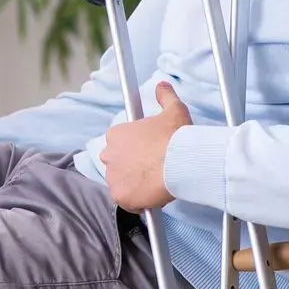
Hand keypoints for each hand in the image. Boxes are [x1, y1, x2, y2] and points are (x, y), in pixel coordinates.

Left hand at [101, 82, 192, 212]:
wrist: (180, 161)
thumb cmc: (175, 136)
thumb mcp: (173, 110)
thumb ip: (165, 97)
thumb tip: (162, 86)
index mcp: (116, 135)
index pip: (120, 146)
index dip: (136, 152)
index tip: (150, 155)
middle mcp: (108, 154)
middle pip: (118, 165)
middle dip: (131, 169)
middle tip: (152, 170)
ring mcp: (112, 177)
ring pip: (121, 184)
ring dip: (133, 185)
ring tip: (154, 184)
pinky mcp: (120, 196)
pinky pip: (127, 202)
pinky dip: (137, 202)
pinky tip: (151, 197)